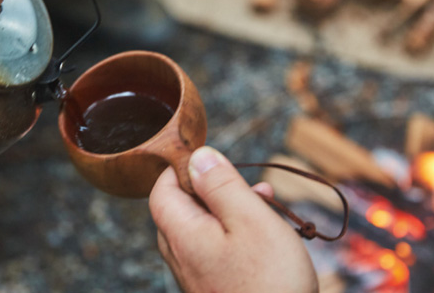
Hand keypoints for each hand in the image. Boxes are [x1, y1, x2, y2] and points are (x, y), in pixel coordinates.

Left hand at [149, 146, 317, 292]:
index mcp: (181, 234)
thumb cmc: (271, 283)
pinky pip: (214, 251)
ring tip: (268, 204)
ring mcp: (194, 276)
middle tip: (253, 186)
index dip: (185, 167)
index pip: (162, 188)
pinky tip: (265, 237)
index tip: (216, 160)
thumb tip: (198, 155)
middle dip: (217, 189)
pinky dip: (236, 236)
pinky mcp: (211, 289)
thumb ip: (221, 185)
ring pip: (204, 228)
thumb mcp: (251, 220)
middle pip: (184, 207)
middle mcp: (180, 256)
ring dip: (232, 211)